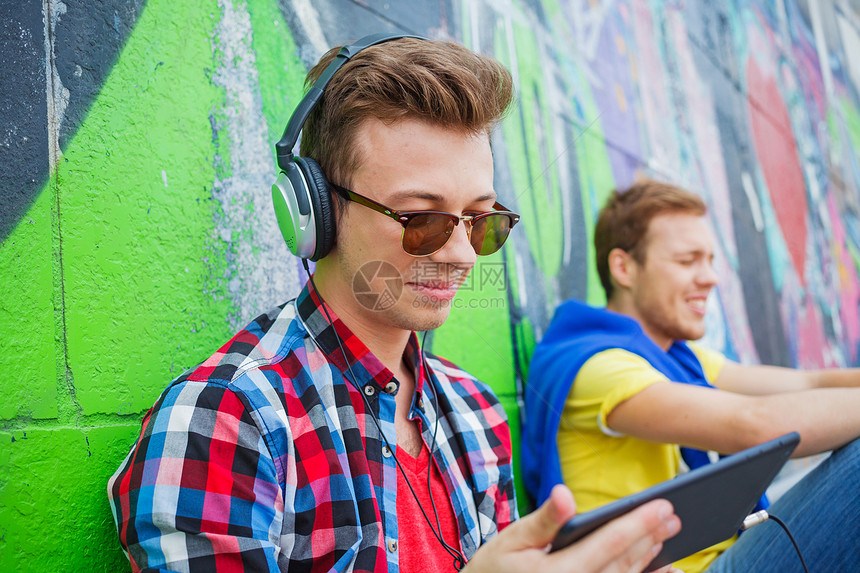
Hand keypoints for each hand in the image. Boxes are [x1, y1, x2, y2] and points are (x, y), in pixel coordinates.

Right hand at [463, 484, 681, 572]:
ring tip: (669, 534)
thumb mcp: (513, 539)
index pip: (609, 544)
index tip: (663, 505)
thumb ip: (544, 519)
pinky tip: (667, 570)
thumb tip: (565, 494)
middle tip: (673, 515)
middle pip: (625, 562)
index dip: (638, 522)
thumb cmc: (497, 568)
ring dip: (651, 558)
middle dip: (651, 536)